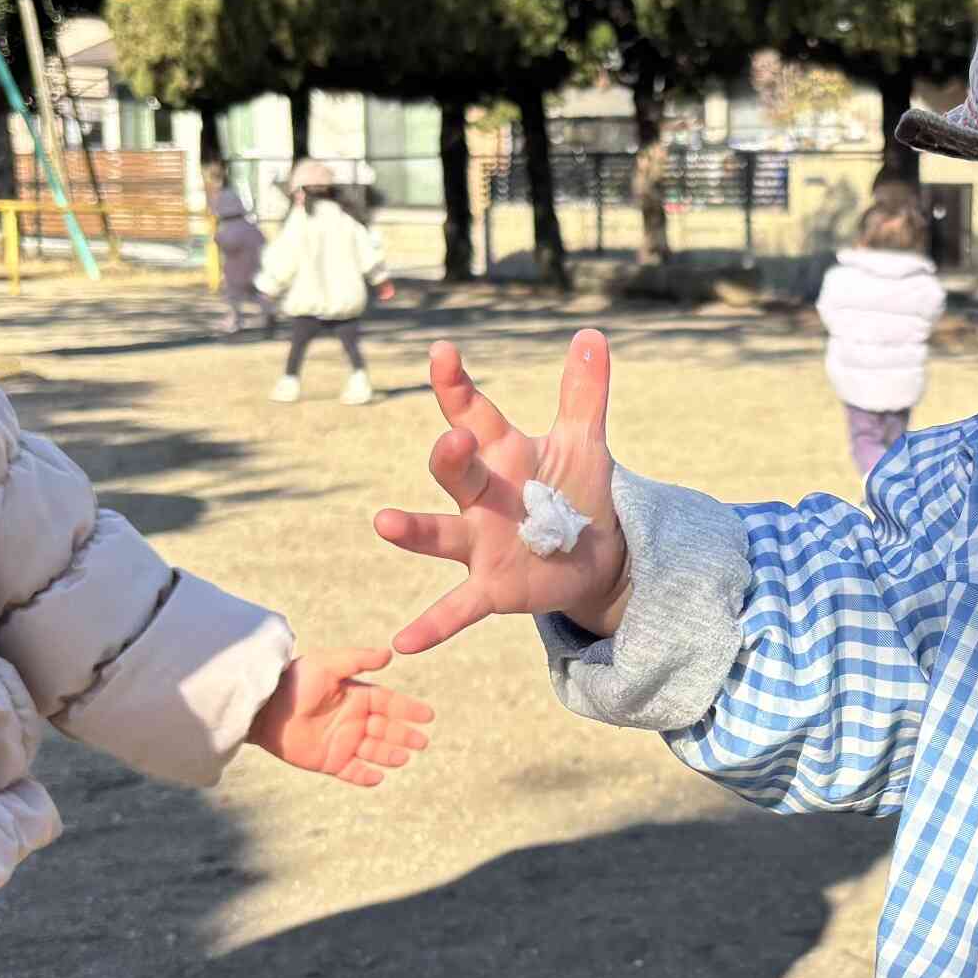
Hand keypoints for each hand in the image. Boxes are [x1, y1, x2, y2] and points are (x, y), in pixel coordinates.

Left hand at [245, 646, 433, 787]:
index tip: (428, 716)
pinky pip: (352, 772)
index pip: (389, 703)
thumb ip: (358, 659)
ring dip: (390, 755)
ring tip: (403, 757)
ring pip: (374, 751)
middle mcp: (353, 719)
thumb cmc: (294, 681)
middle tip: (422, 742)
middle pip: (387, 729)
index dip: (409, 709)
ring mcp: (342, 742)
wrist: (263, 708)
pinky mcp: (328, 761)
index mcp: (356, 696)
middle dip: (405, 735)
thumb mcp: (326, 664)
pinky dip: (366, 776)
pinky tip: (379, 777)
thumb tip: (390, 654)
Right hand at [372, 333, 628, 653]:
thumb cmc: (574, 491)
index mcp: (501, 456)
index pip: (472, 414)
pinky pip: (456, 608)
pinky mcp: (490, 589)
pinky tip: (404, 643)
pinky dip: (431, 625)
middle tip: (455, 441)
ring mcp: (479, 544)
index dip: (456, 385)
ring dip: (413, 531)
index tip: (444, 353)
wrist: (592, 556)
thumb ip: (584, 392)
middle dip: (452, 458)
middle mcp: (480, 498)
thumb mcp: (584, 443)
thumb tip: (592, 334)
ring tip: (384, 522)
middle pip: (454, 472)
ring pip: (440, 534)